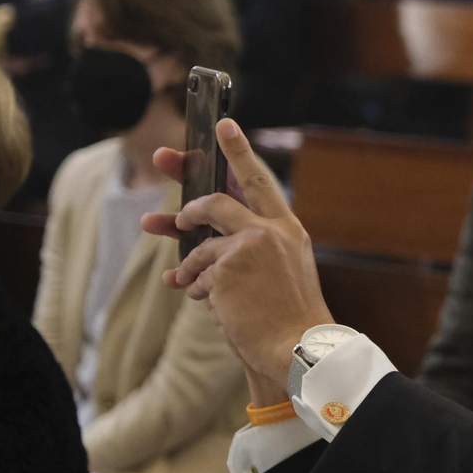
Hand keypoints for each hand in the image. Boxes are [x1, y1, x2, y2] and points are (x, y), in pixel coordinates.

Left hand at [140, 118, 333, 399]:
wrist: (298, 347)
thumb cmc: (289, 315)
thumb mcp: (281, 271)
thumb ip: (250, 248)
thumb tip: (200, 241)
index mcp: (288, 229)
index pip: (258, 181)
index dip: (238, 152)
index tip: (222, 125)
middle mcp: (269, 230)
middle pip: (214, 202)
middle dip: (188, 207)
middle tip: (175, 216)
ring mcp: (247, 246)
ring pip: (200, 247)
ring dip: (189, 267)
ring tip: (186, 282)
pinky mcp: (227, 267)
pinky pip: (196, 273)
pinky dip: (196, 289)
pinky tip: (207, 303)